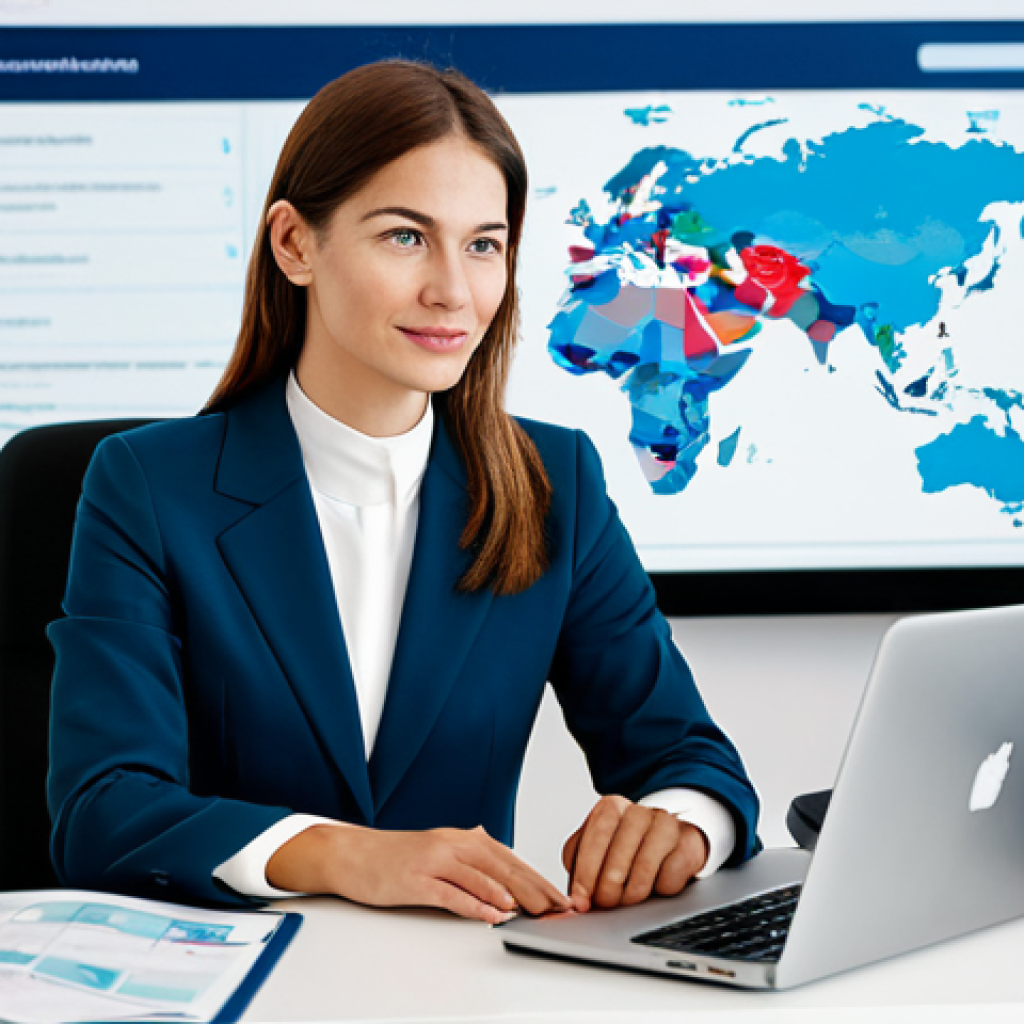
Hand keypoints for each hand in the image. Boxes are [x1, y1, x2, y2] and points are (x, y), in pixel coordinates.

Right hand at [267, 823, 571, 924]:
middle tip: (558, 906)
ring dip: (511, 893)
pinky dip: (475, 904)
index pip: (509, 858)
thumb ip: (470, 860)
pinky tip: (492, 915)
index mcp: (461, 838)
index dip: (537, 877)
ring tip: (535, 910)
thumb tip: (502, 872)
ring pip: (481, 876)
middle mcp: (452, 844)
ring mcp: (434, 860)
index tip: (559, 896)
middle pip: (502, 865)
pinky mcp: (416, 879)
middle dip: (535, 887)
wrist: (351, 854)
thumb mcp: (439, 852)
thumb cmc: (395, 857)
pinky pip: (452, 893)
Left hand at [562, 795, 708, 911]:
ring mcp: (666, 825)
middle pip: (616, 859)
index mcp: (611, 808)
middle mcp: (638, 811)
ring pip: (642, 870)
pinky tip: (656, 883)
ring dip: (632, 894)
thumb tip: (574, 894)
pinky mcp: (688, 844)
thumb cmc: (631, 845)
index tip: (580, 900)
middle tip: (605, 904)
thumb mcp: (600, 846)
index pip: (594, 838)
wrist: (674, 837)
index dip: (585, 874)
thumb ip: (580, 861)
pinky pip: (668, 878)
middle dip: (607, 890)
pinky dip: (659, 890)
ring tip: (629, 897)